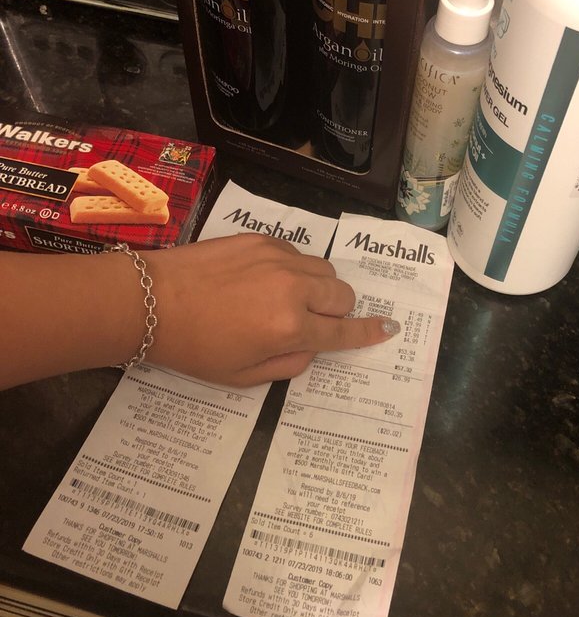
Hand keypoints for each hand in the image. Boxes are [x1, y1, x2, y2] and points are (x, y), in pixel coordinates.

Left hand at [146, 234, 399, 387]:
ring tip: (288, 300)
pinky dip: (294, 269)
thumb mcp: (242, 377)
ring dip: (318, 288)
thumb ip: (288, 365)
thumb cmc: (194, 348)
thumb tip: (311, 349)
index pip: (343, 332)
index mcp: (290, 329)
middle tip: (312, 323)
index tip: (388, 328)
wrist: (151, 301)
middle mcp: (293, 289)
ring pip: (324, 270)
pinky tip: (263, 281)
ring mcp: (278, 258)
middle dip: (338, 311)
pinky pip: (297, 253)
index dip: (369, 333)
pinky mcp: (261, 239)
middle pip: (342, 295)